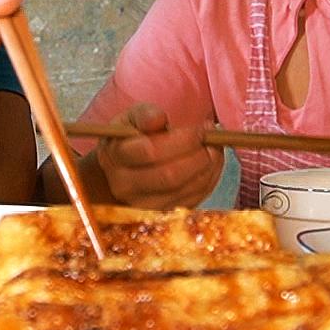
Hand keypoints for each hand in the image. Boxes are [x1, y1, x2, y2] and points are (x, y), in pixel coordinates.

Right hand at [97, 103, 223, 208]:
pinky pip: (192, 201)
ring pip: (183, 191)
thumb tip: (158, 119)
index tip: (200, 130)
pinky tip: (211, 165)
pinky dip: (208, 181)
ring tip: (214, 149)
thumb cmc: (130, 139)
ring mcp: (142, 205)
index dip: (182, 140)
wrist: (120, 169)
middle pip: (169, 176)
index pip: (150, 151)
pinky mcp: (160, 214)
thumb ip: (144, 114)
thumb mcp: (131, 119)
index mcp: (115, 156)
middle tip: (211, 140)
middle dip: (198, 156)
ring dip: (208, 169)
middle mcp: (125, 185)